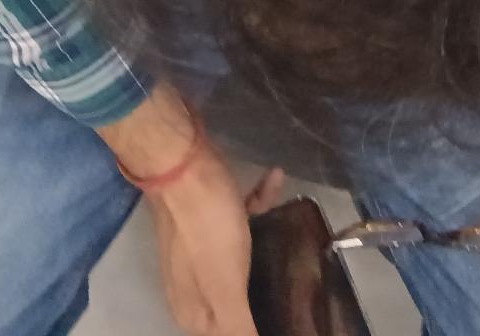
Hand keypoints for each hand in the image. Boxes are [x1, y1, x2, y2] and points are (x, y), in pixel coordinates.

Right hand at [97, 87, 283, 335]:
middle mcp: (192, 280)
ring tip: (292, 230)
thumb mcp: (225, 285)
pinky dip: (259, 199)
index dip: (253, 326)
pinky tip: (275, 178)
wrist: (181, 161)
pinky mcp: (209, 210)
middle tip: (298, 282)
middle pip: (237, 295)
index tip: (287, 315)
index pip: (226, 332)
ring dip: (267, 236)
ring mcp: (200, 243)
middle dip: (264, 288)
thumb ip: (237, 326)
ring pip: (242, 253)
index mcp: (192, 307)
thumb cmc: (205, 228)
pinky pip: (241, 213)